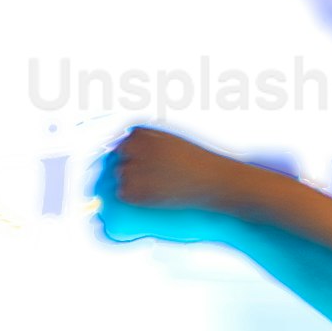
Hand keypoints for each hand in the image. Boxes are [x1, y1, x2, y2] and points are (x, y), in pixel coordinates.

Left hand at [92, 126, 244, 239]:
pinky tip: (152, 195)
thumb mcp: (171, 141)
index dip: (136, 152)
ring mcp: (133, 169)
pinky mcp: (135, 191)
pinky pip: (123, 193)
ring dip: (132, 180)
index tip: (149, 161)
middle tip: (154, 175)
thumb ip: (149, 141)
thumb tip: (126, 148)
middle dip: (131, 165)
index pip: (126, 140)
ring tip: (156, 185)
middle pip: (120, 156)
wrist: (212, 180)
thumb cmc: (196, 161)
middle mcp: (134, 148)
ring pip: (120, 175)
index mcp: (143, 133)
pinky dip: (134, 196)